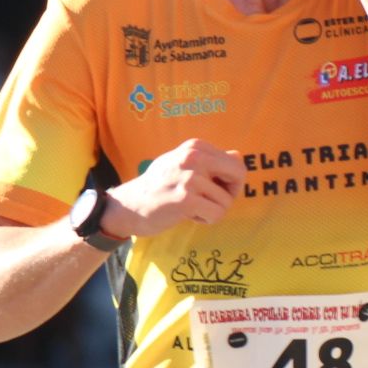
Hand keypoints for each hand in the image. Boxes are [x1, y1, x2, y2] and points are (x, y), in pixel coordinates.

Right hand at [103, 140, 245, 236]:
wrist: (128, 205)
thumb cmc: (159, 187)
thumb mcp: (182, 165)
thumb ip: (209, 161)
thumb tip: (239, 156)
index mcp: (195, 146)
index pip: (235, 162)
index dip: (230, 181)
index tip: (212, 189)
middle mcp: (194, 156)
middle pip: (238, 174)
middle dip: (230, 193)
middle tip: (210, 202)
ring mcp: (190, 177)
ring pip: (227, 201)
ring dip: (212, 211)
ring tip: (191, 208)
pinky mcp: (186, 199)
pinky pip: (216, 214)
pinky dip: (206, 220)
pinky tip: (189, 216)